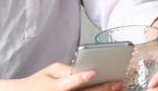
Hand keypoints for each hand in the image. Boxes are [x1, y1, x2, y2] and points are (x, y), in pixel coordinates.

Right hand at [0, 63, 123, 90]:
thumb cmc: (40, 82)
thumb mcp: (50, 70)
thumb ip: (66, 69)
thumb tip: (82, 69)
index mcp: (56, 86)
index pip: (69, 83)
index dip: (80, 78)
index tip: (92, 72)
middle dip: (102, 89)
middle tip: (117, 83)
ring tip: (117, 89)